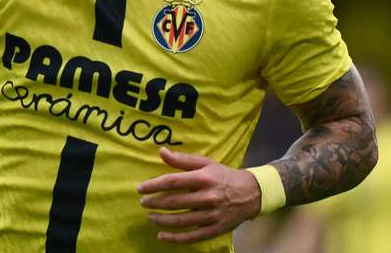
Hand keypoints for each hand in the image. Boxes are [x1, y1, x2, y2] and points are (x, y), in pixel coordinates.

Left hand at [136, 147, 261, 243]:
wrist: (251, 193)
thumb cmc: (222, 176)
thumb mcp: (205, 163)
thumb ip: (182, 159)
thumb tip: (161, 151)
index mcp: (203, 178)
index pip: (172, 182)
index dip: (153, 185)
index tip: (140, 188)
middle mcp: (207, 197)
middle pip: (174, 202)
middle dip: (154, 203)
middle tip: (143, 203)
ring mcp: (212, 215)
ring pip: (181, 220)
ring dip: (161, 220)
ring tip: (150, 217)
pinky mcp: (216, 229)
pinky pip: (192, 236)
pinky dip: (175, 238)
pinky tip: (162, 236)